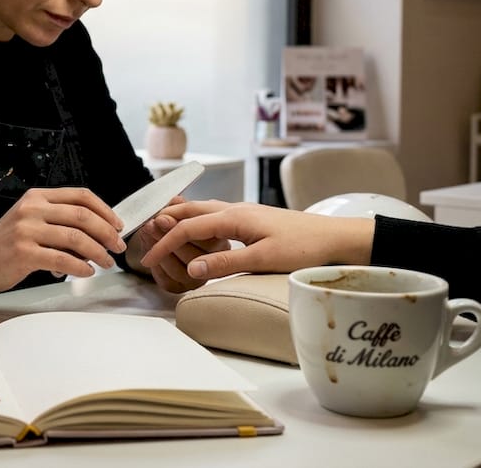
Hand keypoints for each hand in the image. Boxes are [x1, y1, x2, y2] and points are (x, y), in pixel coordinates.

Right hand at [0, 187, 125, 292]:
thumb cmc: (6, 244)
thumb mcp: (30, 220)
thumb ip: (59, 221)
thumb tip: (98, 232)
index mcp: (37, 197)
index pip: (81, 195)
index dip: (105, 210)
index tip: (118, 225)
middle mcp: (32, 209)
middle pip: (83, 216)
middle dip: (107, 233)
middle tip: (117, 247)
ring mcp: (27, 230)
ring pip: (76, 238)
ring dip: (98, 252)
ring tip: (106, 262)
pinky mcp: (24, 253)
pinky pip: (62, 259)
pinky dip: (80, 267)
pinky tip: (86, 272)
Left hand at [125, 197, 228, 292]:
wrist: (160, 244)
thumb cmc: (176, 226)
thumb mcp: (181, 212)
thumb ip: (181, 206)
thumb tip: (177, 201)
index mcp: (221, 243)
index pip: (204, 238)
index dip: (180, 226)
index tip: (162, 217)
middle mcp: (214, 264)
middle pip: (192, 254)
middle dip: (167, 236)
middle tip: (152, 223)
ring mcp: (199, 279)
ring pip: (180, 269)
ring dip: (159, 249)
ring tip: (146, 231)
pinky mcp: (181, 288)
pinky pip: (168, 280)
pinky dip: (156, 265)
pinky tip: (148, 251)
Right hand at [138, 201, 374, 281]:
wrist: (337, 238)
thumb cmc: (305, 247)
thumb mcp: (263, 259)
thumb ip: (224, 264)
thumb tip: (191, 271)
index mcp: (233, 216)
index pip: (187, 227)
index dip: (163, 243)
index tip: (146, 259)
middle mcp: (235, 209)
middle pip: (190, 210)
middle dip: (164, 222)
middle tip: (144, 236)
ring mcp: (245, 213)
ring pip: (203, 212)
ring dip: (181, 220)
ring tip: (163, 231)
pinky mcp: (253, 221)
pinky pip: (216, 218)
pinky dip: (199, 224)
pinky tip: (200, 235)